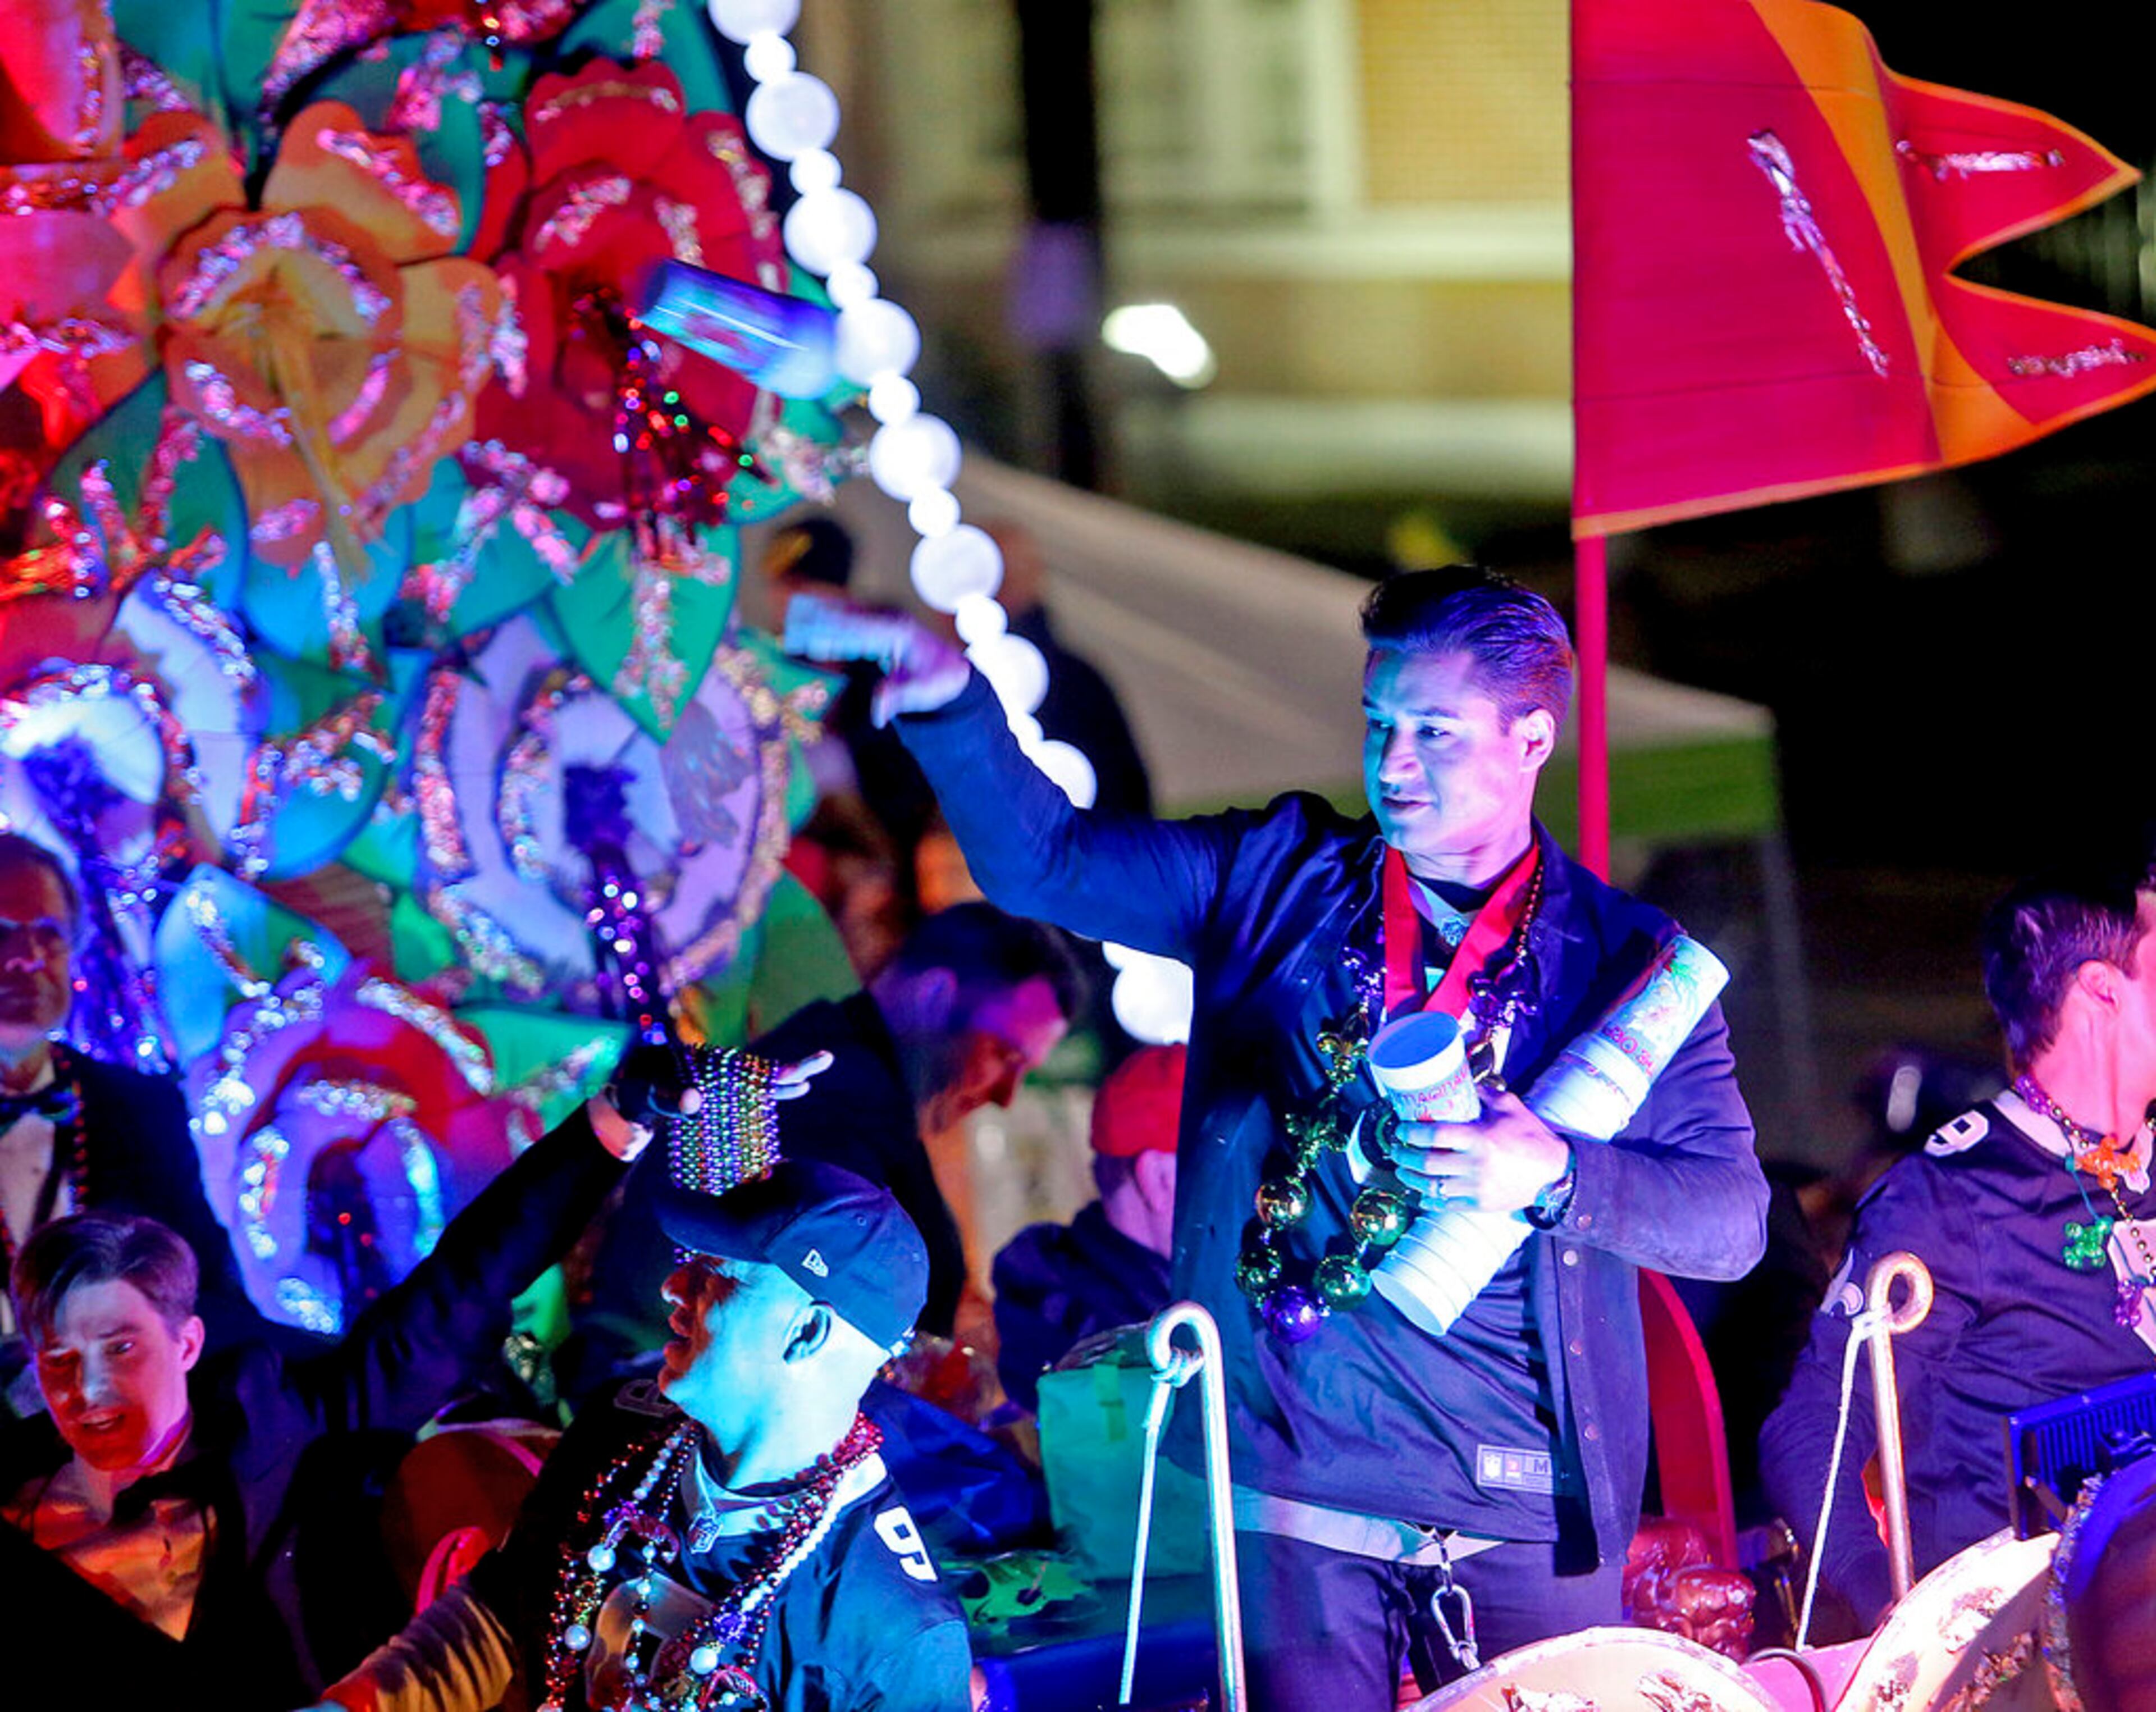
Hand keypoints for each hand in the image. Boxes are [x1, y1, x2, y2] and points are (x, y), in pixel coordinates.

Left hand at [594, 1045, 832, 1161]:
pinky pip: (752, 1094)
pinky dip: (772, 1093)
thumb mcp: (648, 1091)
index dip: (777, 1074)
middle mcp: (721, 1072)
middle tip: (827, 1058)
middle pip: (764, 1072)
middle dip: (795, 1069)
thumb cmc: (638, 1086)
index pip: (750, 1071)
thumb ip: (670, 1097)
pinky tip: (794, 1092)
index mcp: (708, 1068)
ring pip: (762, 1082)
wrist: (630, 1087)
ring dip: (787, 1082)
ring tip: (812, 1082)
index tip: (801, 1076)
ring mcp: (723, 1083)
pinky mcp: (720, 1093)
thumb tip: (694, 1101)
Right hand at [784, 591, 970, 723]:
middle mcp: (890, 619)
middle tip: (790, 631)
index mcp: (900, 633)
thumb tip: (878, 714)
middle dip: (819, 624)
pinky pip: (849, 617)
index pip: (863, 634)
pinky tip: (807, 619)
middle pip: (849, 619)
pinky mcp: (877, 621)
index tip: (814, 643)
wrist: (950, 667)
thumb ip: (899, 698)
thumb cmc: (937, 679)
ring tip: (790, 620)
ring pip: (846, 614)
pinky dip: (828, 618)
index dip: (837, 638)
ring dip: (819, 617)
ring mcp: (883, 617)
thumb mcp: (923, 692)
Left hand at [1390, 1087, 1571, 1215]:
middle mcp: (1475, 1165)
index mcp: (1480, 1138)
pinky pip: (1446, 1205)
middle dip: (1403, 1157)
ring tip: (1402, 1171)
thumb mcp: (1510, 1106)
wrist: (1555, 1172)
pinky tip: (1421, 1192)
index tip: (1400, 1130)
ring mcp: (1477, 1188)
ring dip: (1411, 1179)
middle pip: (1426, 1164)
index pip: (1433, 1136)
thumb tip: (1462, 1082)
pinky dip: (1429, 1199)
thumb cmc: (1532, 1137)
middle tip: (1395, 1150)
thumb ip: (1484, 1094)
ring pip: (1431, 1187)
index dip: (1410, 1133)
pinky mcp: (1480, 1204)